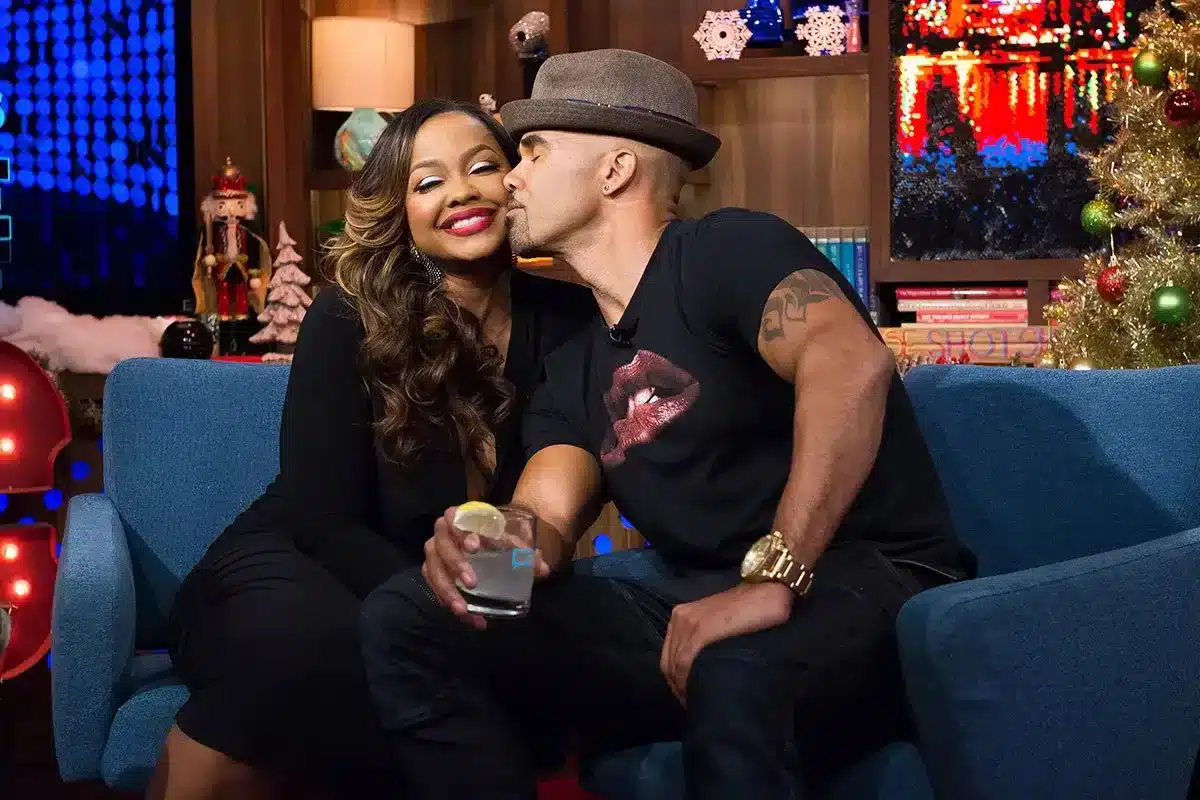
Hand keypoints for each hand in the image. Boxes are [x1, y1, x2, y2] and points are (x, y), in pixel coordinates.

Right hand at [422, 507, 552, 629]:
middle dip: (455, 564)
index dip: (462, 531)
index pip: (456, 517)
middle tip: (472, 583)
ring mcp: (435, 553)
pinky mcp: (432, 572)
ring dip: (447, 591)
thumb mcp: (513, 545)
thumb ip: (527, 555)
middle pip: (440, 546)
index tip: (475, 547)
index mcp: (463, 519)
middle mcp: (444, 534)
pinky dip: (449, 603)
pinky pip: (434, 587)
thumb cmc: (497, 541)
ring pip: (432, 569)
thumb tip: (542, 570)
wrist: (485, 548)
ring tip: (463, 610)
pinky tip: (468, 617)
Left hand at [660, 582, 793, 704]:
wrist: (768, 588)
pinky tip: (702, 694)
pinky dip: (689, 682)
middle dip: (681, 689)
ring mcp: (687, 622)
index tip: (692, 699)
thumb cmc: (751, 609)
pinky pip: (685, 662)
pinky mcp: (700, 630)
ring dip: (685, 688)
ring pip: (676, 667)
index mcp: (682, 617)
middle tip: (697, 706)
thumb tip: (709, 674)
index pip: (671, 659)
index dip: (679, 683)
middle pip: (670, 665)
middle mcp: (680, 619)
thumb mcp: (723, 626)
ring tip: (701, 704)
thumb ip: (712, 643)